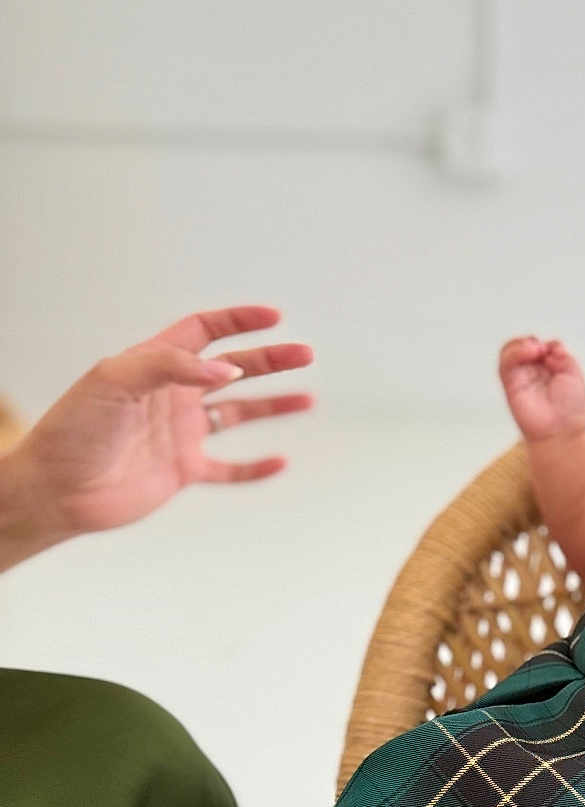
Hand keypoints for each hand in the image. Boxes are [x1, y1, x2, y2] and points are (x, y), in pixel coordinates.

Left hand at [9, 304, 313, 547]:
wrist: (56, 489)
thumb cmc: (73, 430)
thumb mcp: (115, 380)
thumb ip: (171, 366)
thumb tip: (228, 369)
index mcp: (153, 366)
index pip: (203, 333)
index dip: (237, 322)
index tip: (273, 317)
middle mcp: (171, 396)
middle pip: (232, 369)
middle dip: (269, 359)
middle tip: (304, 354)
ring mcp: (179, 434)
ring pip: (238, 414)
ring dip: (272, 406)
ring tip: (307, 399)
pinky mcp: (182, 471)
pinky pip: (228, 468)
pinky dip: (256, 467)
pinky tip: (279, 460)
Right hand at [498, 336, 584, 442]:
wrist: (564, 427)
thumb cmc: (571, 407)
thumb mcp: (572, 371)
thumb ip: (560, 354)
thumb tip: (546, 345)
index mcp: (547, 369)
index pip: (539, 345)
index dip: (545, 344)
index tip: (556, 351)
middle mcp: (532, 373)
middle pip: (521, 346)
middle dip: (530, 341)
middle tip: (543, 350)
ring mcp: (520, 378)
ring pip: (509, 352)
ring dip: (520, 345)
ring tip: (536, 349)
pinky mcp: (510, 385)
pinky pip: (505, 364)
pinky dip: (514, 352)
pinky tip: (529, 352)